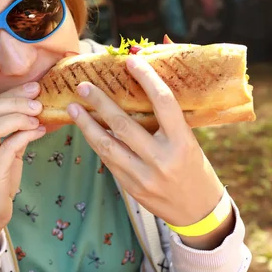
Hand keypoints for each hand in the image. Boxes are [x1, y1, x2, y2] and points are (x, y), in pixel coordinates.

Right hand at [0, 82, 45, 254]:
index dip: (11, 94)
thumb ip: (12, 129)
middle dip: (14, 101)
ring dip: (18, 118)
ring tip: (37, 117)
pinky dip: (24, 136)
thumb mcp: (1, 149)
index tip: (33, 88)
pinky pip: (6, 149)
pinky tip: (38, 132)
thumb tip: (34, 106)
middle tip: (38, 101)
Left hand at [67, 55, 232, 248]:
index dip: (146, 78)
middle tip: (83, 86)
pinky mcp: (131, 187)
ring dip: (86, 125)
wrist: (198, 211)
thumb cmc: (195, 167)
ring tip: (73, 108)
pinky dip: (96, 142)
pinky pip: (108, 160)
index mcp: (182, 142)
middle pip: (124, 124)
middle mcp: (162, 159)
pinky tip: (86, 129)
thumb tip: (151, 76)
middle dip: (100, 103)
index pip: (163, 102)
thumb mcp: (189, 139)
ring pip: (107, 145)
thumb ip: (169, 113)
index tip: (131, 61)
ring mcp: (144, 176)